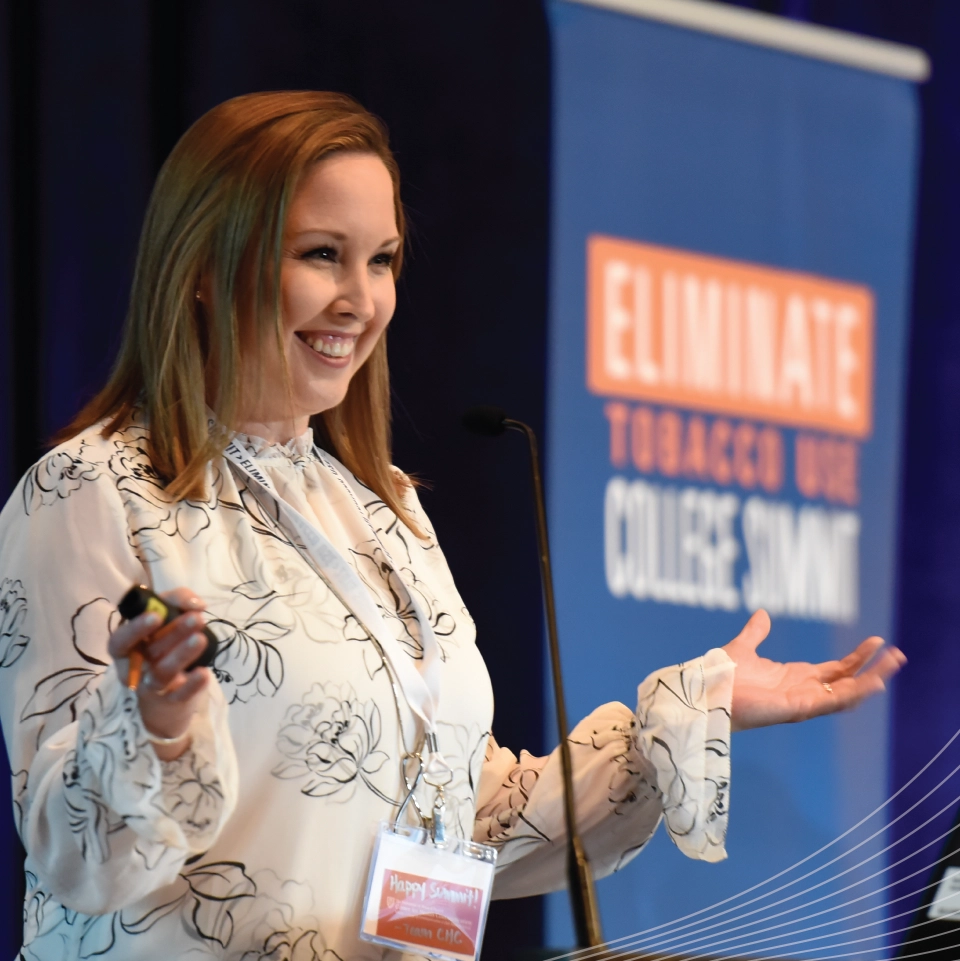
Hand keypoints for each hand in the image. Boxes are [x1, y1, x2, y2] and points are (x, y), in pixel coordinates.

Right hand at [108, 588, 211, 759]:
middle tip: (197, 618)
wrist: (169, 683)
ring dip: (182, 655)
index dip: (135, 629)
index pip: (120, 640)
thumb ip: (177, 599)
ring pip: (163, 673)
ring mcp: (151, 686)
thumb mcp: (168, 612)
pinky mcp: (170, 700)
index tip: (156, 615)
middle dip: (174, 633)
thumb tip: (195, 604)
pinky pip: (179, 695)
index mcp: (127, 646)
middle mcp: (135, 667)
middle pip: (150, 651)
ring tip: (201, 639)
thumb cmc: (164, 638)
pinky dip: (192, 685)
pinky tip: (204, 673)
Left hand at [724, 609, 905, 731]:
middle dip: (873, 670)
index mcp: (795, 678)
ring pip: (846, 694)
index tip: (876, 641)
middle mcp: (803, 691)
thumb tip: (763, 613)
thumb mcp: (743, 648)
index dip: (857, 658)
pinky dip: (852, 693)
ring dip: (870, 680)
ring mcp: (802, 702)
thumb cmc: (720, 676)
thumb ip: (756, 633)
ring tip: (892, 665)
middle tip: (897, 655)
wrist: (704, 692)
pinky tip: (872, 682)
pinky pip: (831, 703)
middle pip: (848, 682)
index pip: (836, 670)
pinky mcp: (796, 709)